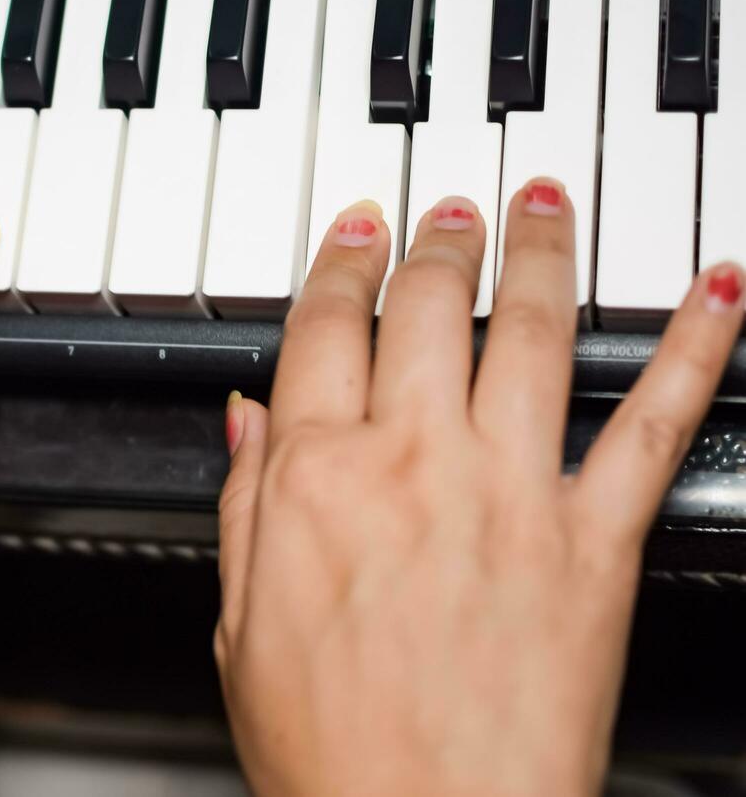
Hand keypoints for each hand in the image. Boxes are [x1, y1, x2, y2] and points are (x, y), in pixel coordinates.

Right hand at [216, 183, 744, 795]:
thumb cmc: (335, 753)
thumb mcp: (243, 628)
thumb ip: (243, 507)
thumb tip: (246, 421)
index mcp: (313, 480)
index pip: (323, 330)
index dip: (340, 263)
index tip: (356, 229)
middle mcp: (412, 463)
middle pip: (428, 307)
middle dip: (439, 237)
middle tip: (452, 204)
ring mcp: (510, 492)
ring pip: (532, 329)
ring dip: (543, 248)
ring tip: (549, 200)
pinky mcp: (597, 539)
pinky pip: (655, 422)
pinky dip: (694, 346)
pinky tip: (718, 292)